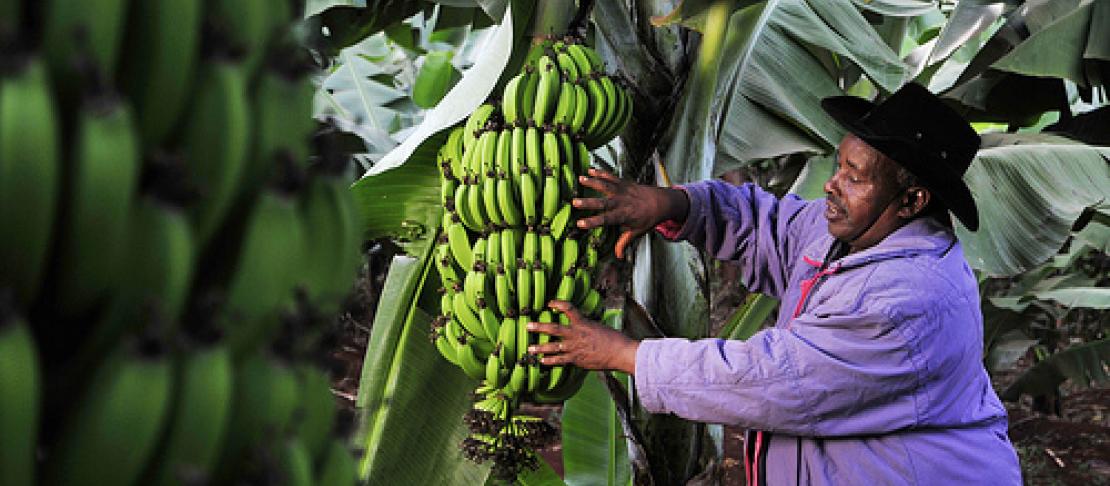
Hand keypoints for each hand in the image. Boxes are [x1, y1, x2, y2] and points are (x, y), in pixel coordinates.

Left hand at [527, 300, 638, 373]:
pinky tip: (542, 361)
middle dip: (539, 327)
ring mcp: (575, 348)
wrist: (620, 353)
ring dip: (540, 348)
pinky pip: (560, 360)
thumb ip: (588, 328)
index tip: (550, 303)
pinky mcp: (576, 360)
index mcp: (583, 323)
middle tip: (528, 326)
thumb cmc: (614, 340)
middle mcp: (576, 334)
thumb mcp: (600, 328)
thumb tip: (584, 328)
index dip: (558, 304)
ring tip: (530, 348)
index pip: (568, 308)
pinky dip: (550, 361)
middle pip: (553, 329)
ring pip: (553, 347)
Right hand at [573, 168, 688, 258]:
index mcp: (624, 216)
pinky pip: (611, 177)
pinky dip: (601, 172)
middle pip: (603, 203)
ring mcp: (623, 191)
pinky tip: (589, 170)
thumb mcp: (638, 231)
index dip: (592, 222)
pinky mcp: (624, 183)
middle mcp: (622, 202)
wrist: (662, 202)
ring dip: (593, 182)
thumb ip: (625, 242)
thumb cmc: (649, 218)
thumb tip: (618, 256)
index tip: (580, 223)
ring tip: (580, 179)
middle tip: (575, 202)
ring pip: (606, 185)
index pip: (606, 220)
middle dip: (588, 203)